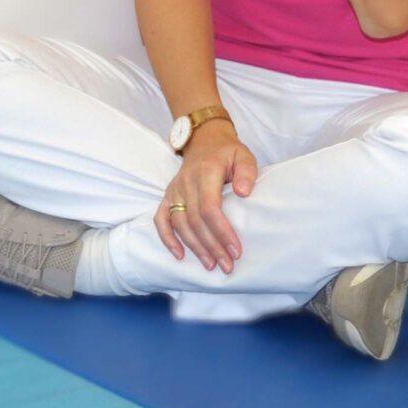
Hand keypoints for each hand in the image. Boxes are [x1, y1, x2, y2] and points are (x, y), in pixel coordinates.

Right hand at [156, 120, 255, 272]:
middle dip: (212, 246)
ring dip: (195, 247)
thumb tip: (244, 193)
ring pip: (180, 224)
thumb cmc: (227, 153)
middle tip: (227, 266)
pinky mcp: (168, 196)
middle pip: (195, 221)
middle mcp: (186, 183)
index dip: (222, 232)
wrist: (204, 141)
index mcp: (206, 172)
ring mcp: (174, 190)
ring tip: (211, 265)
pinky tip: (179, 255)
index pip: (210, 208)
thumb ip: (247, 172)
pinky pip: (161, 219)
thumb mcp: (243, 156)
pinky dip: (167, 238)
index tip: (236, 250)